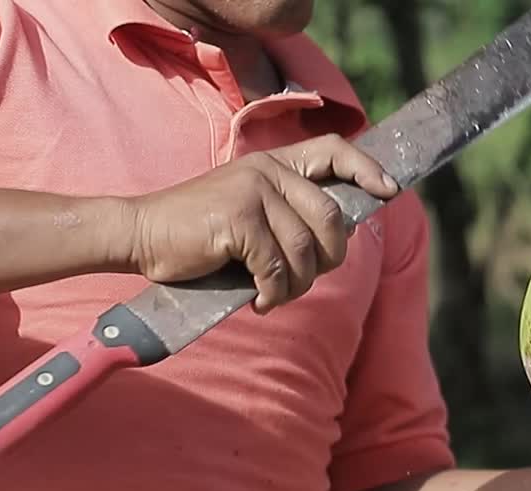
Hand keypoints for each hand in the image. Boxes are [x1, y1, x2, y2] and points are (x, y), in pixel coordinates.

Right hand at [121, 133, 399, 312]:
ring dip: (296, 284)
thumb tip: (342, 235)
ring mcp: (253, 192)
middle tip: (303, 280)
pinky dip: (273, 292)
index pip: (334, 150)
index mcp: (275, 164)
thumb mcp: (251, 212)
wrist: (139, 235)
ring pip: (305, 250)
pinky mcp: (238, 220)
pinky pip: (277, 267)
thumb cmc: (199, 233)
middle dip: (328, 260)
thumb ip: (292, 214)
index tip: (390, 192)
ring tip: (274, 294)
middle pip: (332, 218)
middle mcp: (267, 171)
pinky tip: (257, 299)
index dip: (367, 170)